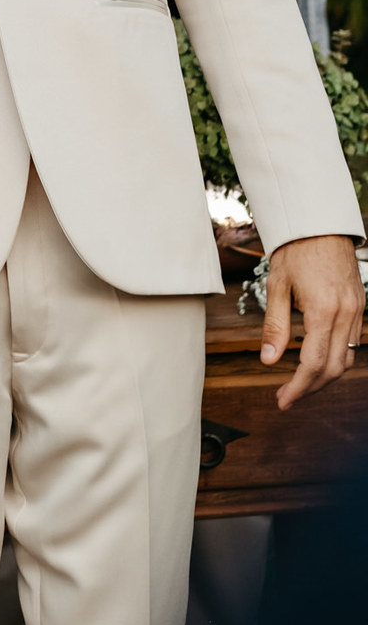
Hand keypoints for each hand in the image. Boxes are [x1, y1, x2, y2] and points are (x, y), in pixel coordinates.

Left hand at [260, 234, 363, 409]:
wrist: (321, 224)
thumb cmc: (295, 251)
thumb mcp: (277, 286)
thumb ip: (274, 326)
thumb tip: (267, 361)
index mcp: (322, 310)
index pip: (313, 363)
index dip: (298, 387)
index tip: (283, 400)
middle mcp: (345, 314)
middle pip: (334, 368)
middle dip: (310, 387)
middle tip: (287, 396)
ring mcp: (357, 311)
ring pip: (347, 359)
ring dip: (325, 376)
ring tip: (300, 383)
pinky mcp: (360, 307)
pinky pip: (353, 343)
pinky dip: (336, 358)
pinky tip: (316, 360)